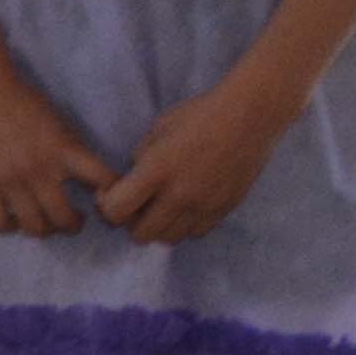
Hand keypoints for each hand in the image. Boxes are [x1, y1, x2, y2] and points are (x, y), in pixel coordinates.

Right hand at [0, 61, 117, 238]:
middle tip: (75, 220)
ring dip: (45, 229)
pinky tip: (15, 218)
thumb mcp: (59, 123)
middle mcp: (39, 170)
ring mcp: (8, 180)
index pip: (105, 184)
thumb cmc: (23, 100)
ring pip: (34, 227)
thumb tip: (87, 182)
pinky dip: (10, 226)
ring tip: (45, 222)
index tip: (106, 201)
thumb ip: (72, 152)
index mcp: (64, 150)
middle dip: (75, 225)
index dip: (113, 198)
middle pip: (65, 219)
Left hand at [100, 74, 292, 246]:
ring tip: (161, 207)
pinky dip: (185, 226)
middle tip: (135, 205)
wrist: (250, 116)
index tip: (110, 193)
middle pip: (141, 234)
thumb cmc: (199, 115)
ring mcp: (205, 205)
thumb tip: (130, 182)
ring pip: (169, 239)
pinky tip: (185, 207)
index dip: (106, 206)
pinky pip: (196, 233)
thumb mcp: (157, 130)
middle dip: (130, 222)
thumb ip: (141, 159)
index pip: (116, 210)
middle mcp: (180, 194)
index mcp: (157, 170)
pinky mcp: (225, 208)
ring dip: (158, 227)